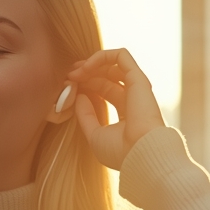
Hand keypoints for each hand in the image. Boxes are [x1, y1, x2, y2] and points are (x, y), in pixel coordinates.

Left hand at [68, 48, 164, 169]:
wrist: (140, 154)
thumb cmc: (121, 152)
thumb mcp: (95, 134)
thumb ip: (86, 115)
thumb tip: (79, 96)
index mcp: (126, 112)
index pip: (104, 89)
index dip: (86, 85)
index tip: (68, 87)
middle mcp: (133, 98)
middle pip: (106, 75)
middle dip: (85, 72)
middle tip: (68, 75)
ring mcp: (136, 87)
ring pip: (112, 64)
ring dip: (90, 64)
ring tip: (75, 72)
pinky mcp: (137, 78)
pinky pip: (120, 55)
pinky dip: (101, 56)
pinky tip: (86, 67)